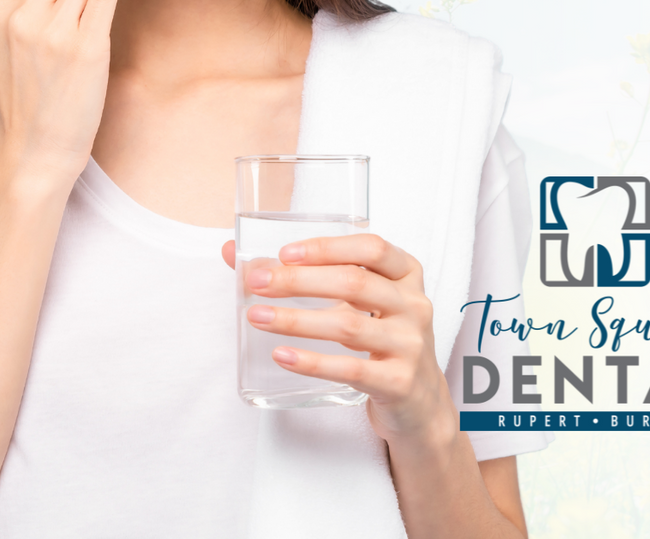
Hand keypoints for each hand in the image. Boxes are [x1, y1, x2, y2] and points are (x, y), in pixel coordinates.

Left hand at [219, 235, 454, 447]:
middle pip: (354, 283)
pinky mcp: (399, 382)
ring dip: (296, 319)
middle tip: (257, 283)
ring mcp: (410, 345)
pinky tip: (282, 355)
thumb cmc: (377, 338)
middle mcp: (414, 306)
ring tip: (257, 316)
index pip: (372, 248)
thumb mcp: (354, 303)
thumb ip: (303, 274)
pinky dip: (313, 362)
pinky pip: (351, 368)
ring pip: (348, 325)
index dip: (327, 247)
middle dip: (299, 280)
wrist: (417, 402)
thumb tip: (232, 253)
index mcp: (405, 276)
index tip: (285, 253)